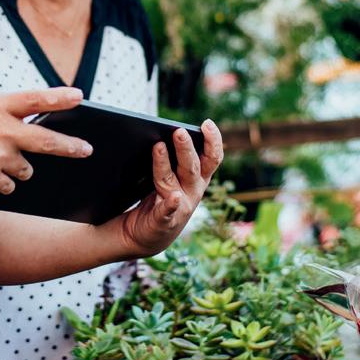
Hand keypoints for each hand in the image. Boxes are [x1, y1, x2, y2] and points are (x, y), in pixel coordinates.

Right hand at [0, 87, 92, 192]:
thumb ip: (0, 114)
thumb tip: (25, 130)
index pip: (35, 99)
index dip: (59, 97)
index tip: (80, 96)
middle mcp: (2, 130)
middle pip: (46, 141)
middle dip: (70, 147)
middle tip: (87, 150)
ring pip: (27, 169)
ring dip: (20, 167)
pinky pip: (10, 185)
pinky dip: (2, 182)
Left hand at [114, 119, 223, 257]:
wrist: (147, 235)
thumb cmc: (160, 198)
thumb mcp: (172, 175)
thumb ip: (172, 156)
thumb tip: (164, 131)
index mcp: (198, 178)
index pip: (212, 158)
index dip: (212, 140)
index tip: (206, 124)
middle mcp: (192, 192)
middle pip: (192, 167)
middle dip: (186, 149)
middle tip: (179, 131)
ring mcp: (179, 208)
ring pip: (173, 182)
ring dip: (166, 164)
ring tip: (158, 147)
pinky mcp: (163, 221)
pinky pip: (166, 212)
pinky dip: (170, 205)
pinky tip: (173, 198)